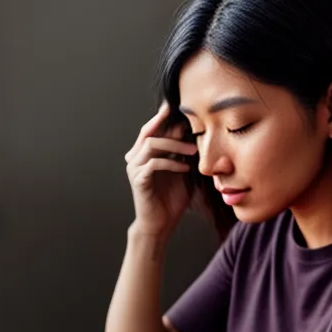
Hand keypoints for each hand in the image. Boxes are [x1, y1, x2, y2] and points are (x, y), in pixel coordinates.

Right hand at [125, 102, 197, 238]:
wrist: (161, 224)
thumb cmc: (172, 199)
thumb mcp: (182, 170)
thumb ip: (184, 152)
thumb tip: (198, 130)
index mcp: (144, 153)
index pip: (154, 128)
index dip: (167, 117)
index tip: (185, 107)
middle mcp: (135, 157)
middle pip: (149, 130)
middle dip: (167, 121)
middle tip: (186, 115)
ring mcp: (134, 168)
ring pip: (152, 144)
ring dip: (175, 144)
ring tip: (194, 150)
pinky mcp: (138, 180)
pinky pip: (154, 164)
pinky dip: (172, 163)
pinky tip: (186, 168)